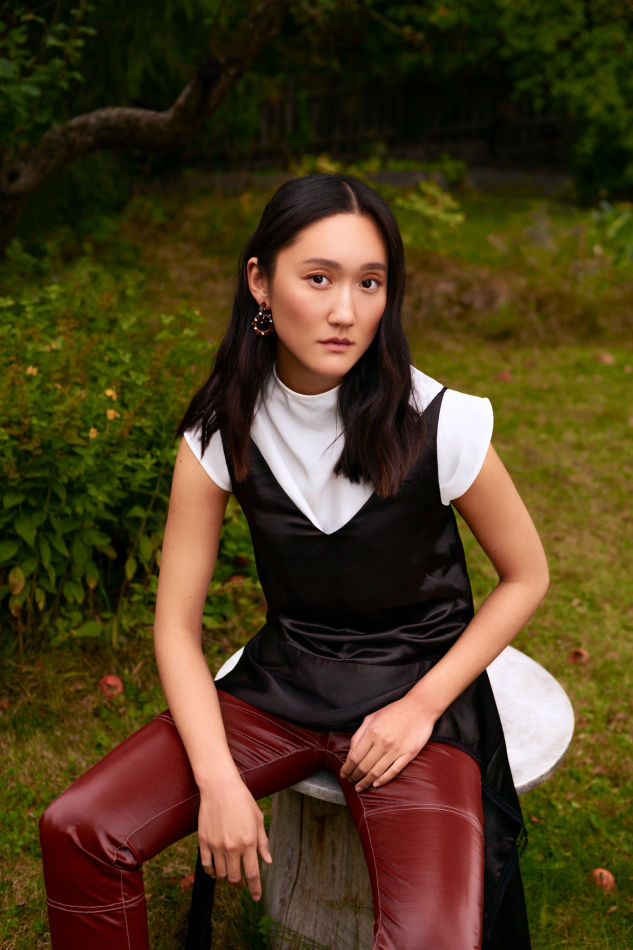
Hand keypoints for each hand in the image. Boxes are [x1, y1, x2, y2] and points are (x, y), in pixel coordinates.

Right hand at [198, 776, 271, 900]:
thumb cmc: (242, 801)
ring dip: (226, 875)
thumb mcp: (258, 819)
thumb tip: (267, 861)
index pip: (253, 874)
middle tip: (242, 881)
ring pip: (221, 873)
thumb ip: (263, 842)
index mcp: (249, 842)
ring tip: (230, 870)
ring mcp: (216, 845)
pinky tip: (216, 869)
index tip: (256, 897)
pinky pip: (206, 865)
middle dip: (239, 883)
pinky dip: (211, 871)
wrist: (220, 787)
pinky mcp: (203, 841)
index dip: (255, 889)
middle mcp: (232, 847)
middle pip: (234, 878)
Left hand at [340, 693, 435, 791]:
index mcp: (372, 732)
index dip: (347, 768)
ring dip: (366, 782)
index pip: (354, 757)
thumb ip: (359, 734)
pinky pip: (393, 771)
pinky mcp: (409, 754)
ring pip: (377, 772)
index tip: (343, 774)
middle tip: (350, 781)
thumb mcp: (371, 717)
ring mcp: (397, 749)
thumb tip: (350, 753)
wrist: (419, 707)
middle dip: (354, 776)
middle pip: (364, 766)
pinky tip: (376, 784)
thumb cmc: (394, 711)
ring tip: (360, 787)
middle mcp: (383, 742)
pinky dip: (383, 780)